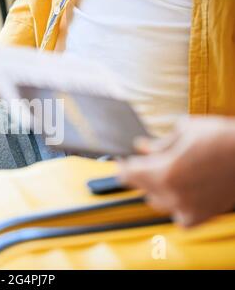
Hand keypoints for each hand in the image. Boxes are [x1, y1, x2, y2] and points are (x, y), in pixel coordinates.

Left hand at [118, 117, 234, 226]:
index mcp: (164, 173)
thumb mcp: (187, 131)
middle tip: (149, 161)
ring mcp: (187, 208)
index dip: (123, 165)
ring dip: (156, 189)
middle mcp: (172, 195)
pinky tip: (181, 193)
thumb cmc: (224, 138)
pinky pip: (178, 216)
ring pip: (156, 202)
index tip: (123, 160)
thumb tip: (142, 146)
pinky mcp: (201, 216)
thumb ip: (159, 143)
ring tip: (168, 173)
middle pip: (141, 187)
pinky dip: (176, 206)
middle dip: (142, 173)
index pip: (127, 175)